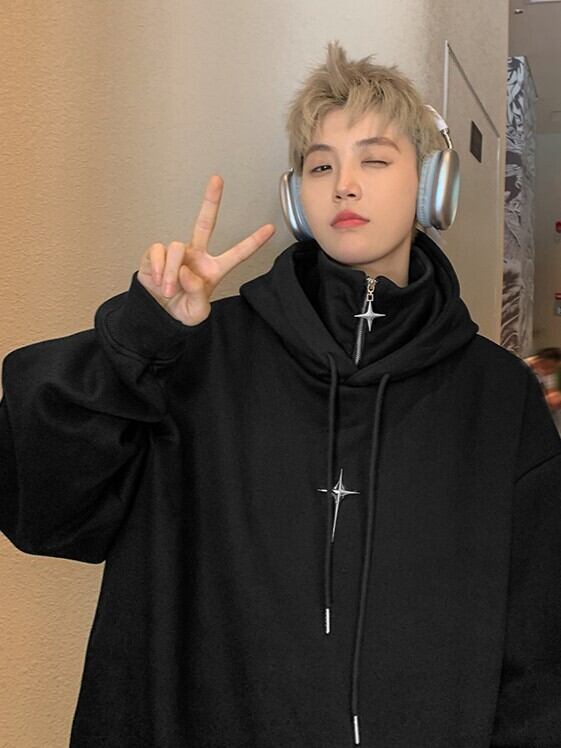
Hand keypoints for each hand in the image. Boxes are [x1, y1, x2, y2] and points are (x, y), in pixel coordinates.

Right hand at [137, 175, 274, 324]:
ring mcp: (177, 253)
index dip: (253, 242)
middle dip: (211, 200)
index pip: (237, 253)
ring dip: (171, 272)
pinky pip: (158, 252)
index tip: (269, 229)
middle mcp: (196, 255)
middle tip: (217, 179)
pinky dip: (158, 268)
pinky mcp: (156, 254)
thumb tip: (187, 272)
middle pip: (205, 222)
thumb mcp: (197, 312)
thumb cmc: (182, 310)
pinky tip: (158, 280)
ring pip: (176, 247)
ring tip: (169, 289)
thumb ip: (197, 295)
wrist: (159, 315)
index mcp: (213, 269)